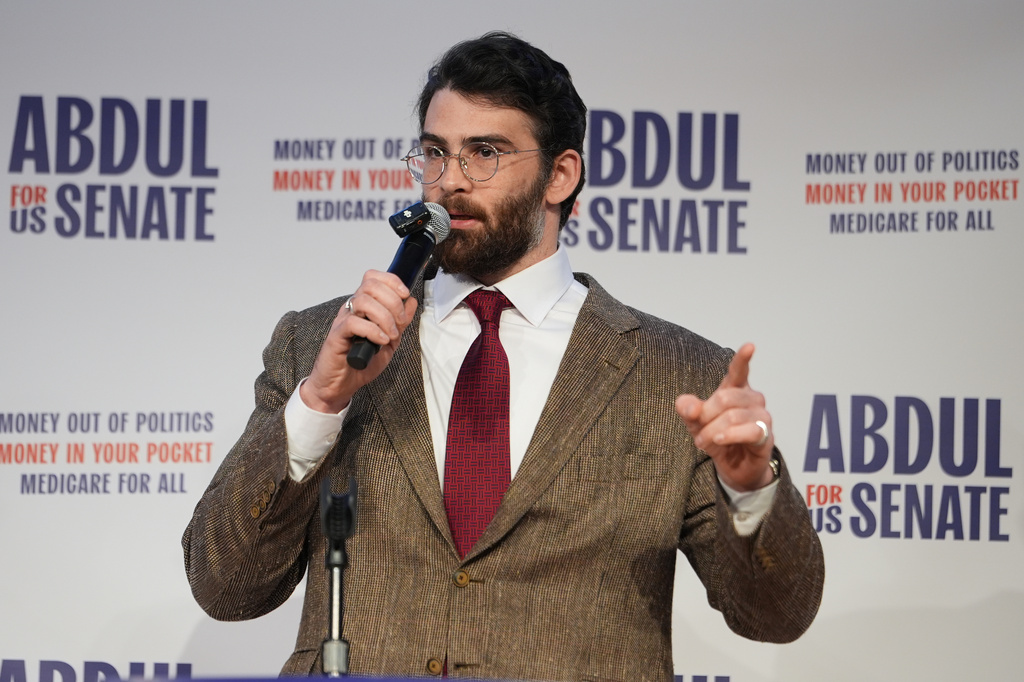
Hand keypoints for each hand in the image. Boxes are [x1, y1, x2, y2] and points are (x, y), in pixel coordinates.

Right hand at [300, 270, 417, 413]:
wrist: (342, 384)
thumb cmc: (362, 362)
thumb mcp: (390, 341)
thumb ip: (401, 322)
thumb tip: (411, 301)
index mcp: (364, 306)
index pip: (373, 278)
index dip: (392, 281)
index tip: (405, 295)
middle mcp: (352, 309)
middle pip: (370, 286)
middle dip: (393, 301)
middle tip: (400, 322)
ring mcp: (343, 320)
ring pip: (363, 301)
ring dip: (384, 317)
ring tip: (391, 335)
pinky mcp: (337, 335)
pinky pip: (354, 323)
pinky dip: (373, 330)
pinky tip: (381, 341)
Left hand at [675, 343, 774, 491]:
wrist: (734, 467)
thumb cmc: (717, 437)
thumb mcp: (695, 423)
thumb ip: (688, 410)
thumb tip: (689, 406)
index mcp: (735, 390)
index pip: (739, 371)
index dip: (743, 359)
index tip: (750, 346)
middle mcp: (752, 399)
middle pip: (725, 398)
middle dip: (706, 415)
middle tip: (698, 431)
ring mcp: (762, 417)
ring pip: (733, 416)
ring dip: (713, 431)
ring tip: (703, 442)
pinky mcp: (766, 436)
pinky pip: (749, 431)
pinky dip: (730, 435)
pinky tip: (719, 440)